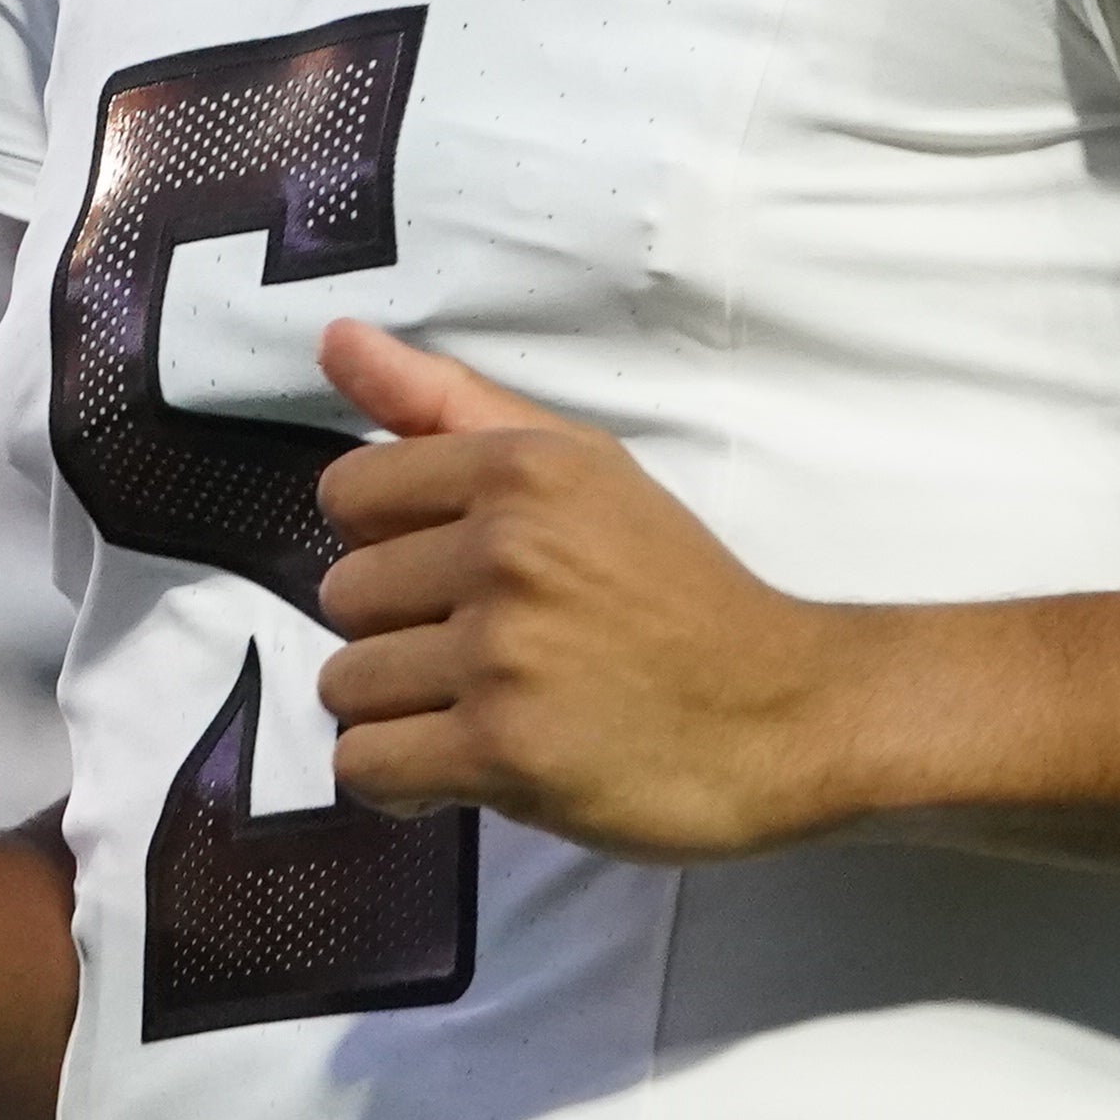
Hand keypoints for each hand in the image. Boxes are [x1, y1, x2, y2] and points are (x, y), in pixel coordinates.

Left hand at [313, 323, 861, 865]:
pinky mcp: (504, 753)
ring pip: (347, 685)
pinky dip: (399, 780)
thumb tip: (337, 339)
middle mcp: (506, 550)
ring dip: (399, 712)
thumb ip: (449, 405)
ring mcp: (503, 655)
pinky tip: (459, 768)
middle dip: (398, 632)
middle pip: (343, 596)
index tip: (450, 573)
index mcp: (522, 470)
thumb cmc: (678, 592)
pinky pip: (366, 765)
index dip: (387, 542)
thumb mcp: (584, 468)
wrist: (783, 714)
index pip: (349, 494)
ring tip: (476, 712)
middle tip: (484, 654)